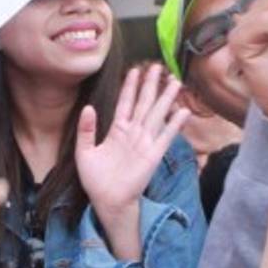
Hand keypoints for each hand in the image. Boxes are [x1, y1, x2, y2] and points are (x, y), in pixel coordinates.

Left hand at [76, 64, 189, 218]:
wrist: (107, 201)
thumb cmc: (95, 180)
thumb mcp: (84, 152)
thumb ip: (86, 130)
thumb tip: (88, 107)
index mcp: (117, 130)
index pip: (125, 103)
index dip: (130, 86)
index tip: (135, 70)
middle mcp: (133, 133)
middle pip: (144, 103)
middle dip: (150, 85)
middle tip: (157, 67)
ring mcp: (145, 143)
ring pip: (157, 115)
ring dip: (166, 99)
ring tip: (175, 82)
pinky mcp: (153, 155)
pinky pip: (165, 136)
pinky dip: (174, 124)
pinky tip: (182, 112)